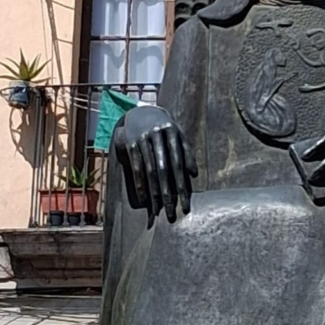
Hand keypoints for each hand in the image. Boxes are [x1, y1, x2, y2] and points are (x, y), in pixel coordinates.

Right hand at [114, 106, 197, 221]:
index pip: (179, 163)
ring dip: (154, 192)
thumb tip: (194, 174)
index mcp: (173, 132)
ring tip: (157, 209)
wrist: (140, 111)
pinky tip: (143, 198)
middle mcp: (158, 135)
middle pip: (164, 170)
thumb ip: (187, 152)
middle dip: (168, 193)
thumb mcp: (178, 134)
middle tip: (171, 213)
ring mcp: (143, 139)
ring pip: (150, 170)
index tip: (184, 204)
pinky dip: (140, 184)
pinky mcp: (131, 143)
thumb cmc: (164, 128)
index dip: (182, 185)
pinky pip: (137, 167)